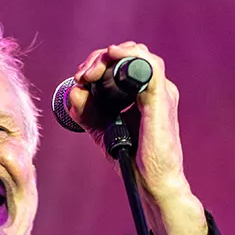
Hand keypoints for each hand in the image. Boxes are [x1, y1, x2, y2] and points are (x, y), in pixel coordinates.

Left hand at [65, 41, 207, 234]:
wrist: (151, 180)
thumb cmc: (132, 159)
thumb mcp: (102, 129)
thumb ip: (87, 111)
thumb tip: (73, 92)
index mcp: (142, 94)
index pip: (121, 63)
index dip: (98, 63)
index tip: (80, 78)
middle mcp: (154, 89)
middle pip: (128, 54)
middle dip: (99, 59)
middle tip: (81, 75)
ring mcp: (160, 92)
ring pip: (137, 54)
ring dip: (108, 57)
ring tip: (90, 73)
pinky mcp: (161, 98)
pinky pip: (150, 65)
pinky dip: (128, 55)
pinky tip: (110, 57)